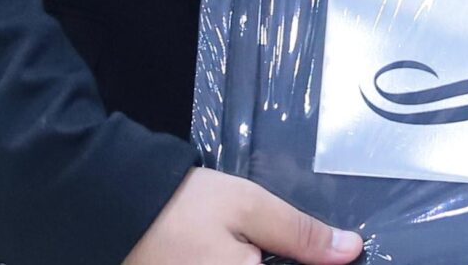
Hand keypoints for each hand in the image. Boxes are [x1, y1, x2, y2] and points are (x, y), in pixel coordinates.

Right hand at [124, 167, 358, 263]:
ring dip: (266, 258)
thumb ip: (301, 234)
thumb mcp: (249, 207)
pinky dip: (242, 260)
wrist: (117, 210)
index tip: (331, 251)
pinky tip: (243, 250)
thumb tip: (350, 250)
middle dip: (283, 257)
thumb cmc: (183, 207)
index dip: (311, 261)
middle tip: (273, 241)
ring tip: (248, 240)